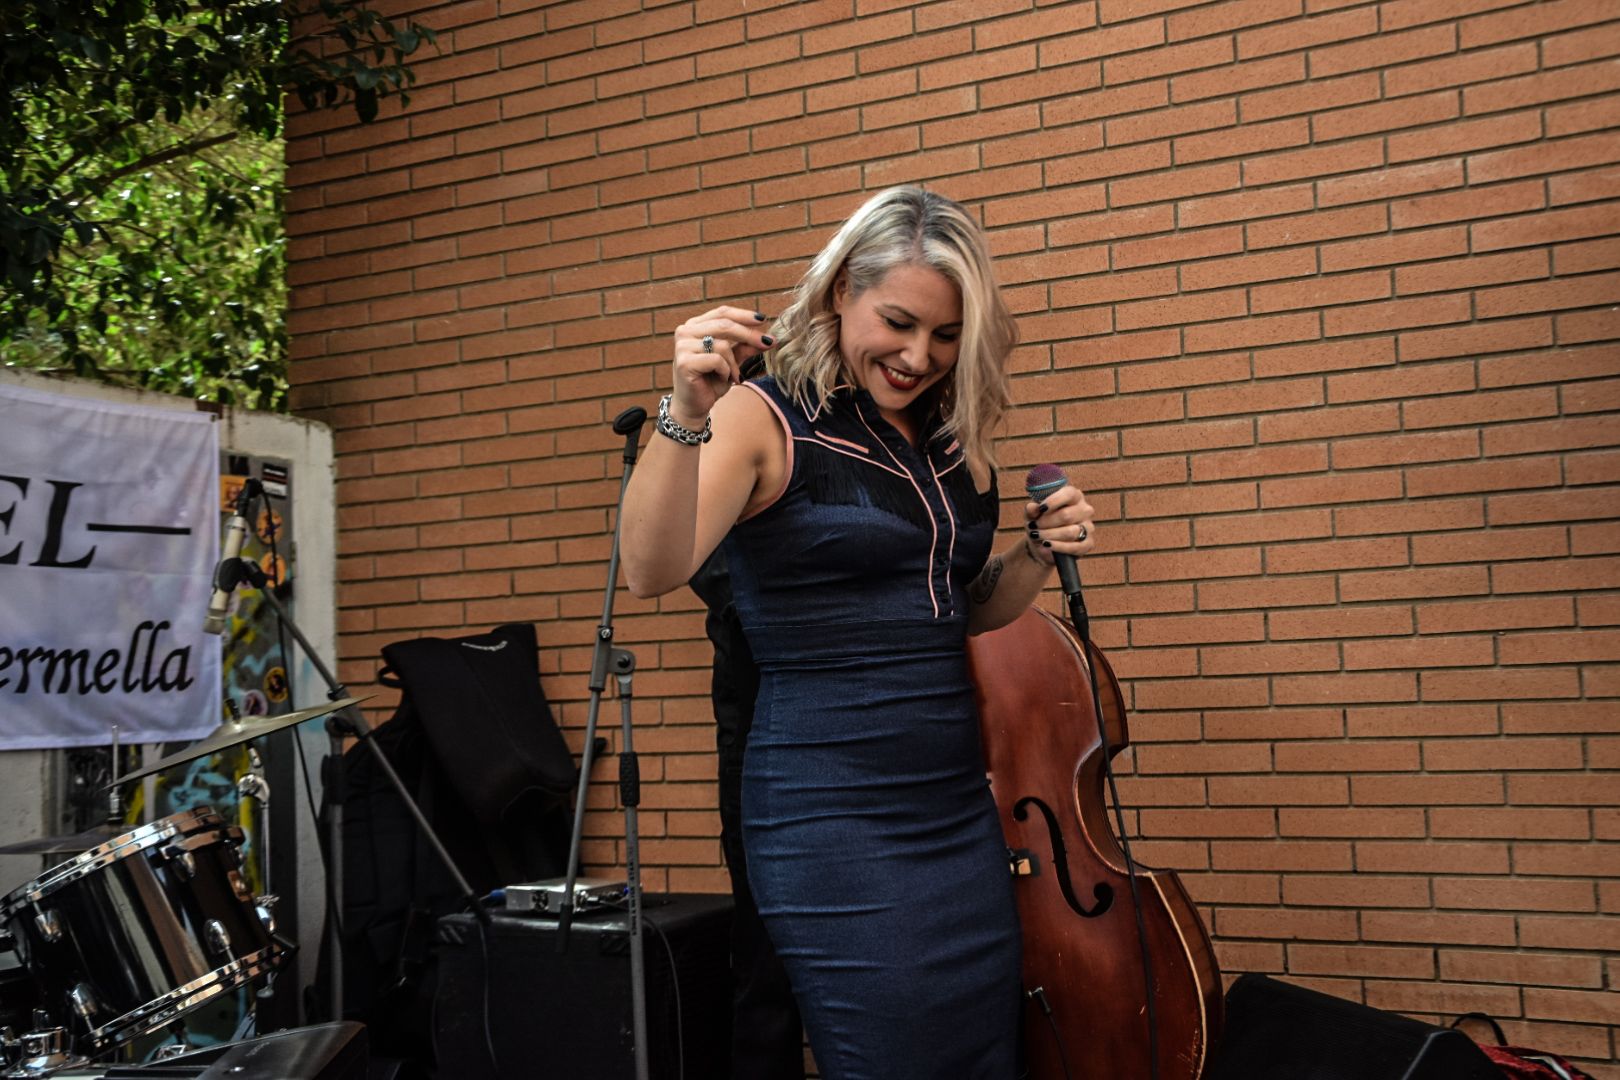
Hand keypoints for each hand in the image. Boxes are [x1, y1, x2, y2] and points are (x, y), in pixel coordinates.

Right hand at [671, 306, 773, 425]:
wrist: (694, 406)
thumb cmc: (712, 381)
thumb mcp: (733, 361)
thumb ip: (745, 347)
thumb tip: (767, 338)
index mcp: (695, 326)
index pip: (722, 312)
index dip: (744, 315)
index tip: (763, 320)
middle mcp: (685, 332)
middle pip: (724, 325)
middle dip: (749, 334)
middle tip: (768, 343)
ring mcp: (683, 346)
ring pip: (722, 345)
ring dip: (734, 363)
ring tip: (734, 375)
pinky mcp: (684, 362)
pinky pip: (717, 360)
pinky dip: (726, 371)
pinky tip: (723, 379)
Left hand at [1024, 482, 1095, 565]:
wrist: (1043, 543)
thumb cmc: (1040, 522)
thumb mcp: (1032, 515)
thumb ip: (1032, 510)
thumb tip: (1032, 507)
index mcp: (1074, 496)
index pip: (1069, 494)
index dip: (1054, 501)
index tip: (1041, 508)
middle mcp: (1085, 510)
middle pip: (1067, 515)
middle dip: (1047, 522)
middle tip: (1033, 526)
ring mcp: (1088, 527)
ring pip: (1070, 532)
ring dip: (1050, 535)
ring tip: (1036, 535)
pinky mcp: (1088, 543)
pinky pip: (1075, 547)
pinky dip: (1058, 547)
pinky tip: (1046, 544)